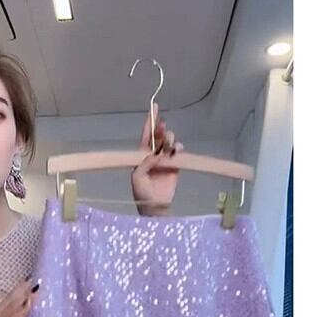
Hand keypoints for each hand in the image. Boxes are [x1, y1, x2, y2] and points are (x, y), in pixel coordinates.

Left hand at [130, 101, 183, 215]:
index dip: (150, 123)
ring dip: (170, 139)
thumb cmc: (142, 193)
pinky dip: (178, 149)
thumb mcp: (137, 177)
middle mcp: (153, 156)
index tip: (154, 108)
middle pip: (159, 137)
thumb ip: (145, 163)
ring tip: (169, 143)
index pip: (146, 136)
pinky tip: (176, 150)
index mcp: (142, 156)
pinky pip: (178, 154)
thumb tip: (157, 153)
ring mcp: (165, 161)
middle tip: (163, 125)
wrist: (155, 208)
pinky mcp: (175, 167)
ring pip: (169, 144)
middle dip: (161, 129)